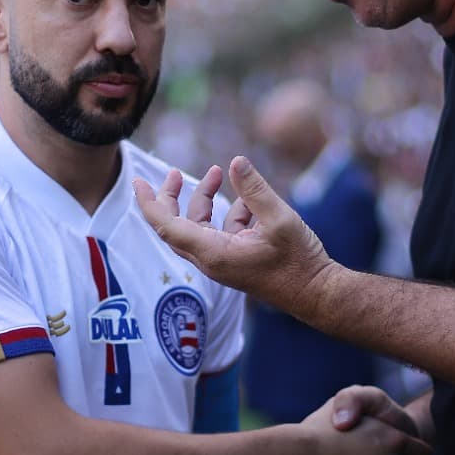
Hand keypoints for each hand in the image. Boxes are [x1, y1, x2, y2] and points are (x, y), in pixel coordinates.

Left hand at [132, 157, 334, 311]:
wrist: (317, 293)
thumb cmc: (299, 262)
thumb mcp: (280, 219)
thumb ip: (255, 189)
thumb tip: (236, 161)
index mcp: (213, 253)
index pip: (167, 227)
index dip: (150, 203)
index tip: (138, 182)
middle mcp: (212, 259)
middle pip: (176, 226)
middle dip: (171, 197)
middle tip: (172, 173)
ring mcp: (223, 260)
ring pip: (200, 226)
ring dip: (205, 199)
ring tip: (220, 173)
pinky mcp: (237, 259)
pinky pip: (222, 231)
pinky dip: (230, 212)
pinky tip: (249, 201)